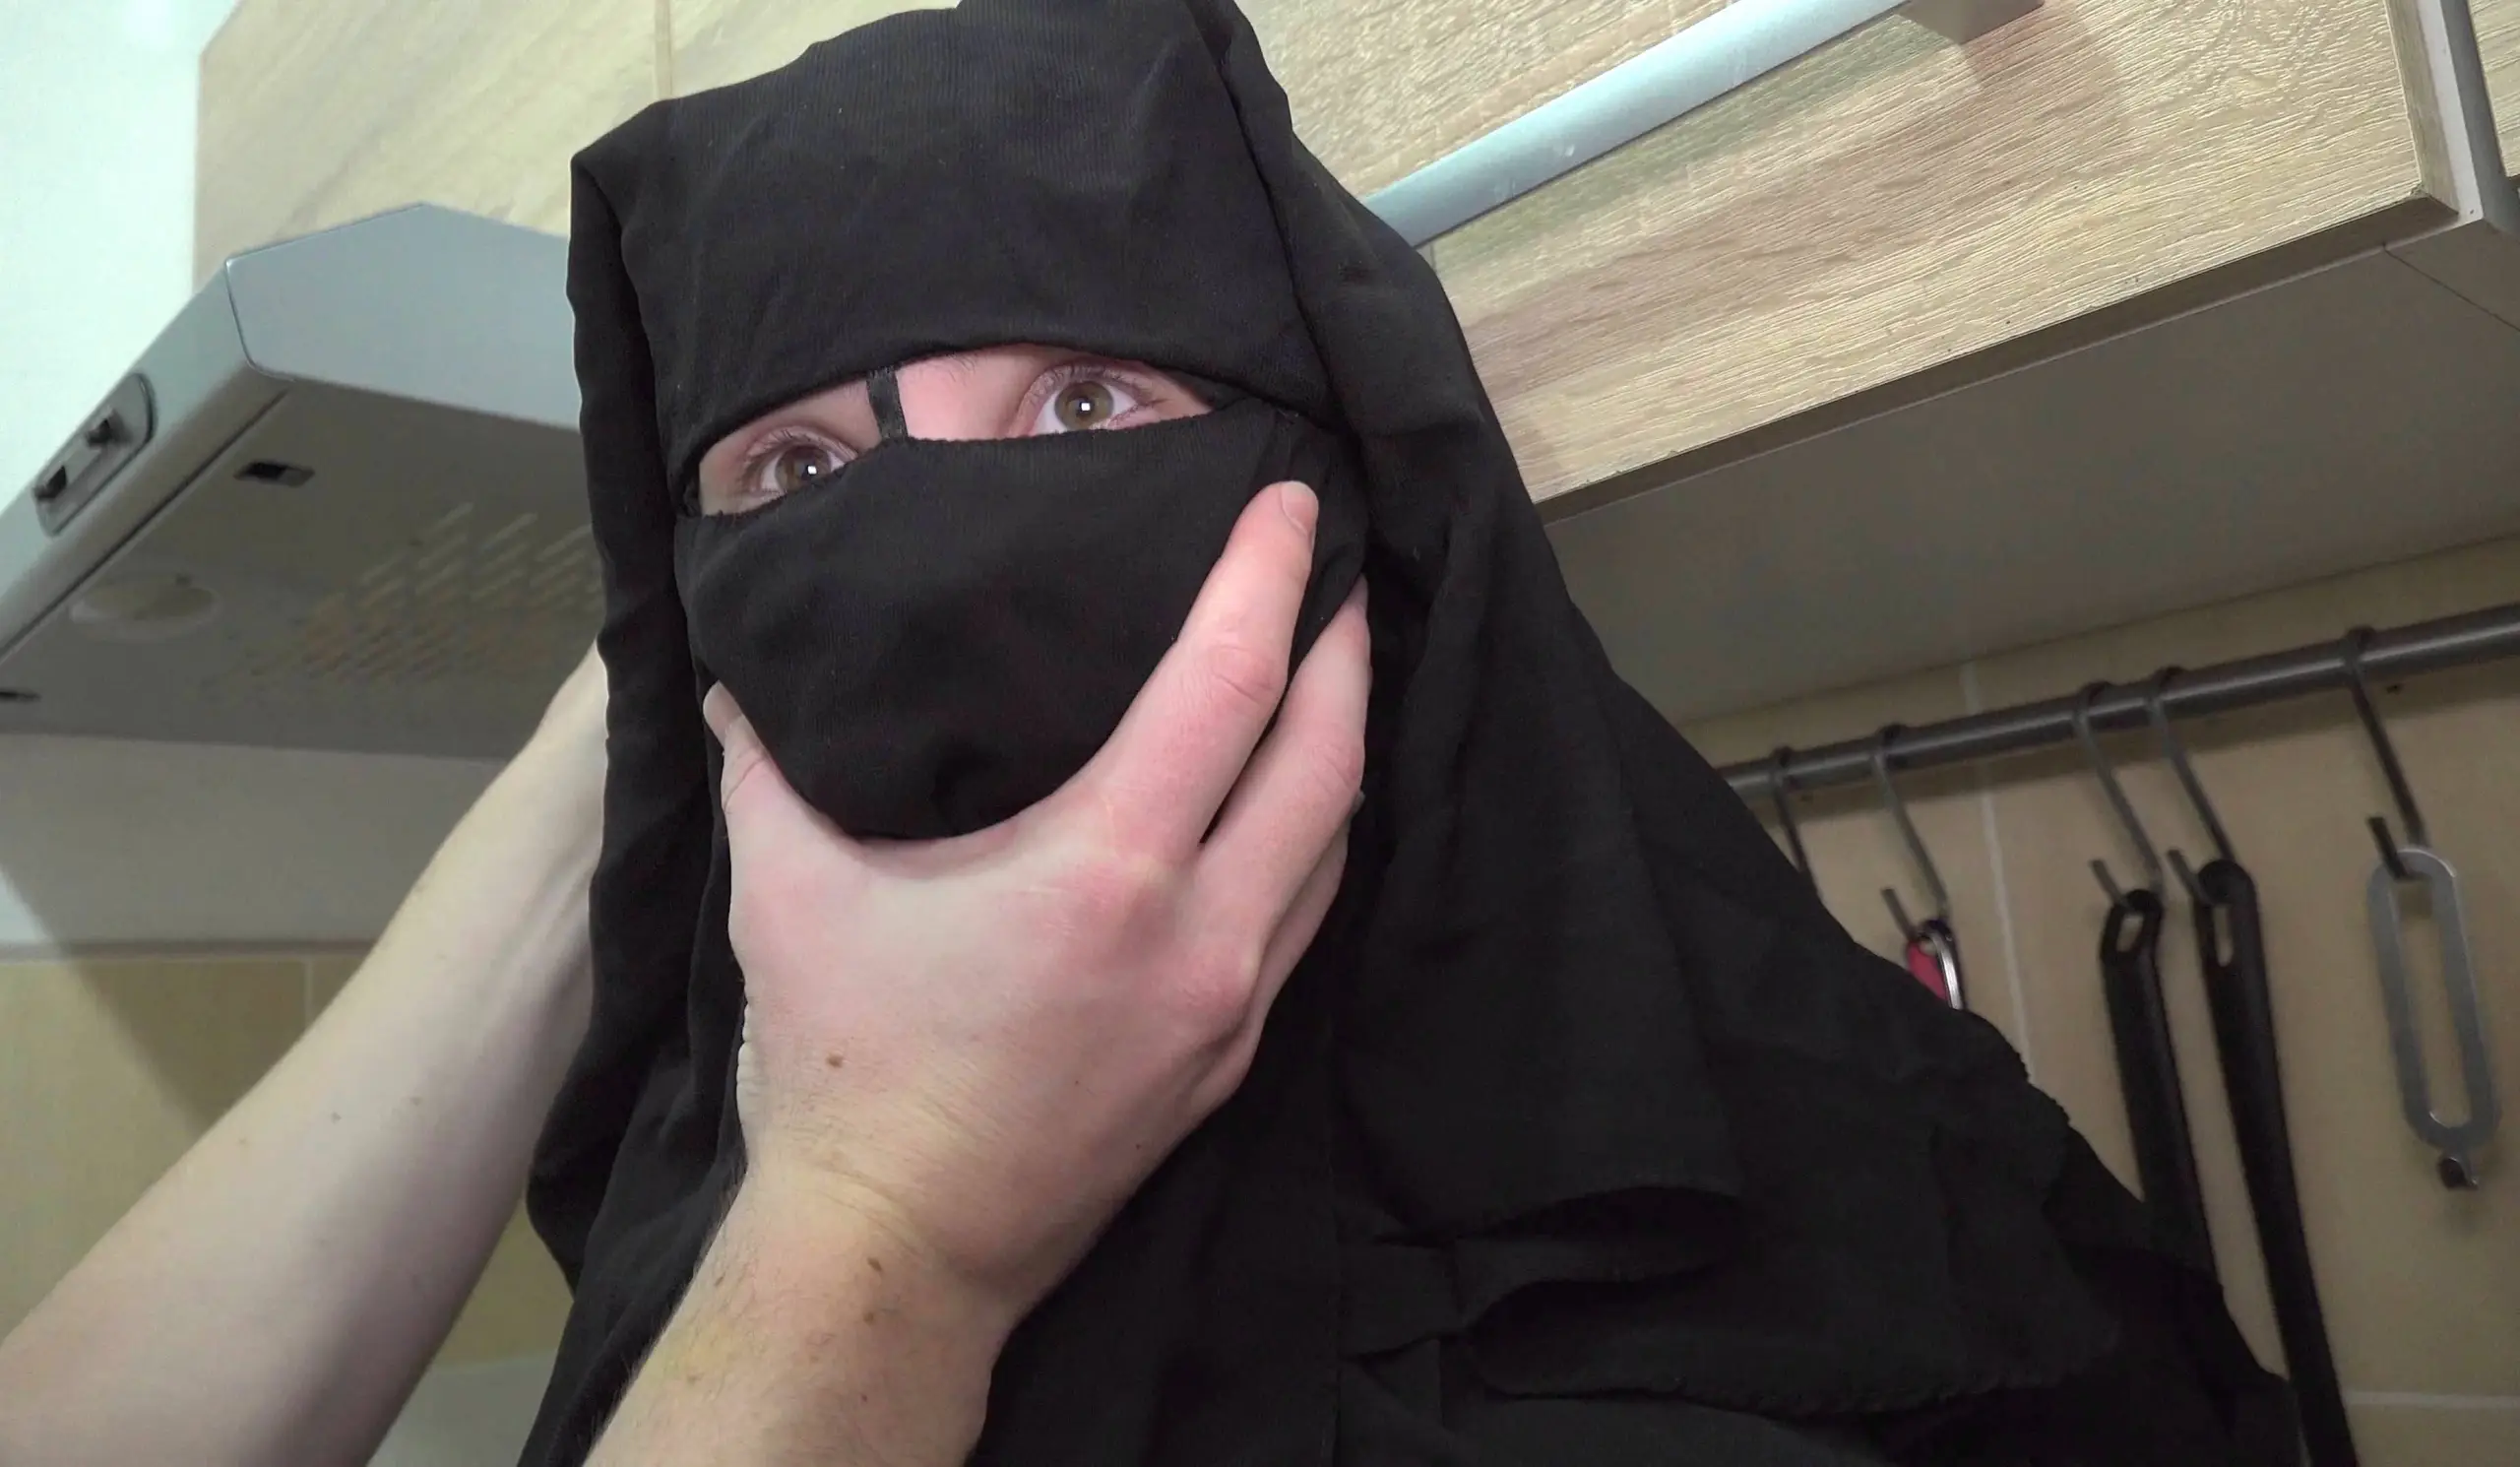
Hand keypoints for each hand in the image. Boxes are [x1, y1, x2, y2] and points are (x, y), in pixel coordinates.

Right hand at [700, 480, 1368, 1325]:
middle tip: (1332, 571)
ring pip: (1336, 846)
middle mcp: (1203, 934)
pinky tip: (1285, 810)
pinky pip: (1305, 920)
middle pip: (1329, 756)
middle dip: (1342, 647)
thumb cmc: (848, 1071)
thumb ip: (767, 763)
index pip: (1232, 684)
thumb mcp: (787, 892)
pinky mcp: (1229, 1061)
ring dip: (1341, 745)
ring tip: (1323, 671)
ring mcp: (1231, 1006)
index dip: (1270, 578)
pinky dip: (1313, 839)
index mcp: (1113, 871)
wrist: (901, 1253)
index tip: (1293, 505)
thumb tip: (740, 676)